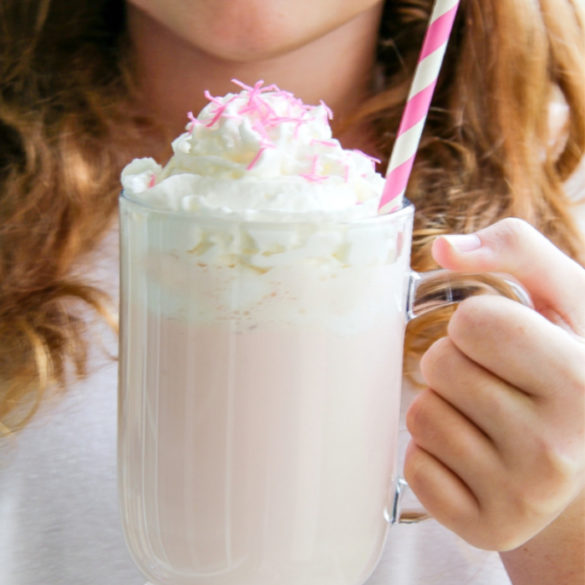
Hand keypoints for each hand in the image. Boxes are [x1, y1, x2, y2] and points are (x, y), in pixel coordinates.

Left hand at [404, 218, 584, 552]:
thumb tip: (443, 249)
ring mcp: (522, 496)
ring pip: (421, 414)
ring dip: (442, 406)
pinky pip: (416, 466)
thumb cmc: (561, 366)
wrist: (578, 457)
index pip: (473, 321)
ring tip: (485, 420)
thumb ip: (514, 249)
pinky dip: (433, 455)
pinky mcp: (486, 528)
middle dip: (454, 364)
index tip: (504, 344)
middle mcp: (557, 447)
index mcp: (580, 379)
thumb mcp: (564, 299)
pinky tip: (473, 458)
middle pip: (440, 365)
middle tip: (493, 384)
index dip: (476, 324)